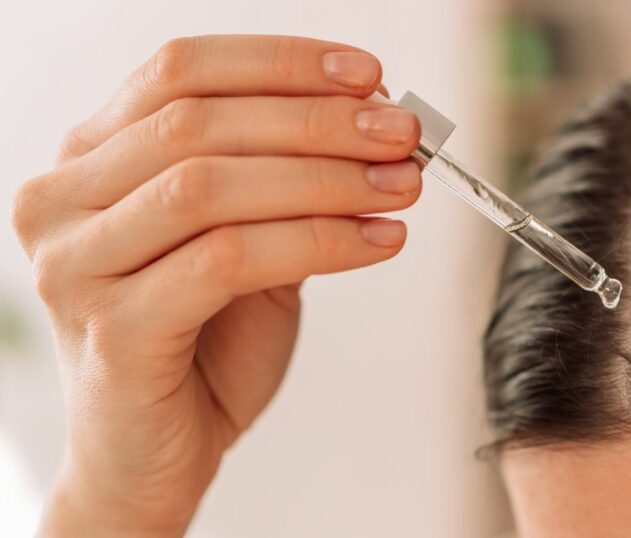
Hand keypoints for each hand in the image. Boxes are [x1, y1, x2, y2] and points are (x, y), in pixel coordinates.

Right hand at [10, 35, 421, 536]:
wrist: (154, 456)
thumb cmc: (202, 346)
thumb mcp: (248, 245)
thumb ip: (285, 185)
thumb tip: (372, 126)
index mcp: (90, 160)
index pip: (181, 72)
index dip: (281, 63)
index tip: (368, 76)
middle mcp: (63, 201)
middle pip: (197, 122)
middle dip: (319, 122)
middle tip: (401, 136)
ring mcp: (76, 266)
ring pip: (209, 185)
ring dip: (325, 179)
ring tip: (399, 186)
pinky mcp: (112, 330)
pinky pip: (227, 259)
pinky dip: (317, 241)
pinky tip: (377, 242)